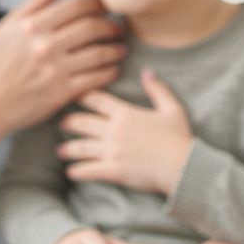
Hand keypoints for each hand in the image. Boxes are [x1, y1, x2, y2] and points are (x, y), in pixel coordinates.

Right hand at [0, 0, 124, 135]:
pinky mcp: (62, 93)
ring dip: (116, 49)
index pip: (76, 7)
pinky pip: (96, 78)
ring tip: (120, 49)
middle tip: (117, 28)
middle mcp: (44, 46)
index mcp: (32, 26)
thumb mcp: (9, 25)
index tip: (104, 8)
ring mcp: (54, 70)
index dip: (97, 5)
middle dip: (111, 25)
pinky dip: (110, 72)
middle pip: (92, 27)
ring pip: (99, 53)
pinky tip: (113, 69)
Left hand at [56, 69, 192, 194]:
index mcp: (125, 113)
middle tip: (62, 124)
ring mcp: (112, 151)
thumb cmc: (179, 138)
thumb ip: (157, 89)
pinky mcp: (114, 170)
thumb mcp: (171, 108)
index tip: (72, 96)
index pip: (96, 100)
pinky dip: (78, 171)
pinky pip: (89, 170)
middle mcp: (114, 130)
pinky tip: (70, 172)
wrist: (183, 166)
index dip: (82, 96)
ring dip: (68, 149)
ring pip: (81, 147)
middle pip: (82, 122)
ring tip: (60, 151)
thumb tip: (147, 71)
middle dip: (69, 122)